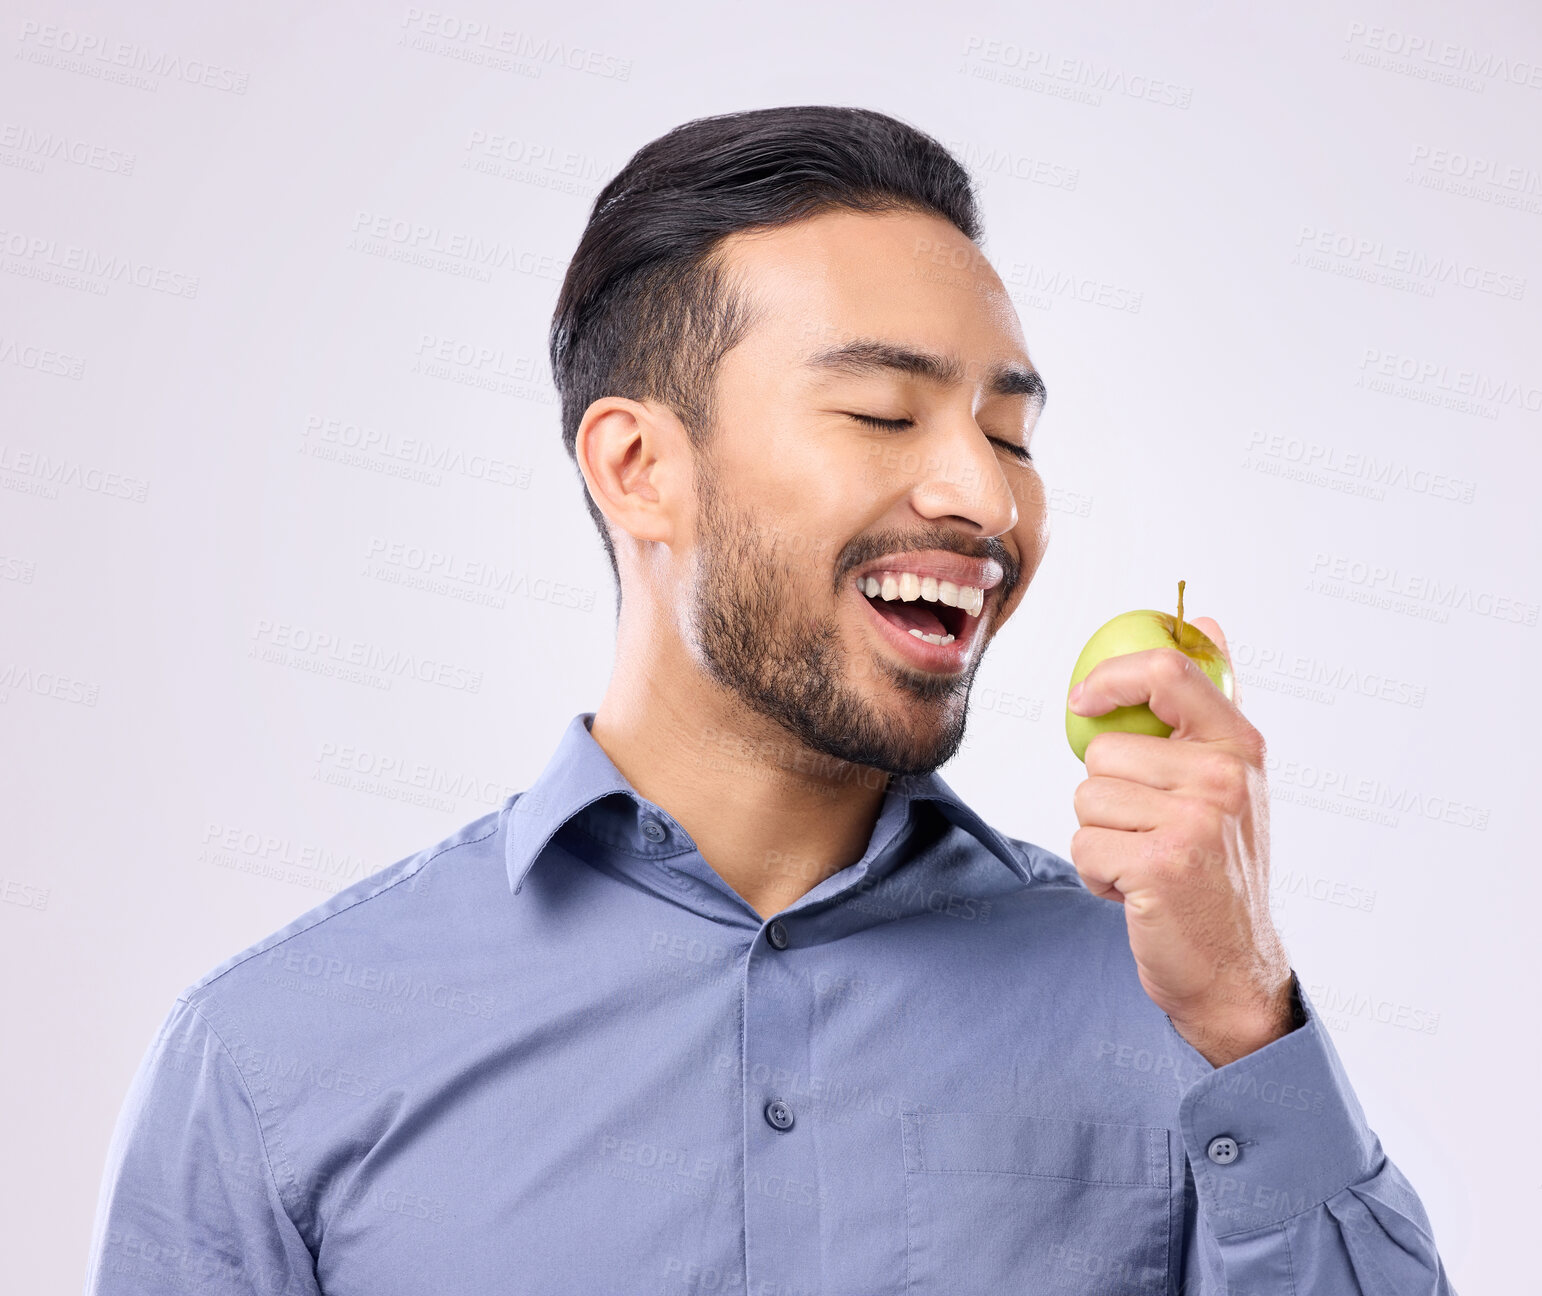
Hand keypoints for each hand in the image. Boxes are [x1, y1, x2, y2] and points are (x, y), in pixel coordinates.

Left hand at [1067, 616, 1295, 1067]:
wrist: (1234, 969)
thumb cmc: (1220, 869)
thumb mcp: (1232, 780)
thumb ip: (1211, 702)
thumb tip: (1204, 620)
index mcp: (1239, 746)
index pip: (1167, 670)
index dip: (1110, 678)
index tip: (1082, 703)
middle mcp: (1223, 778)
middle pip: (1103, 750)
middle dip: (1106, 796)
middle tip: (1149, 834)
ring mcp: (1195, 822)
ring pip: (1087, 798)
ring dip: (1100, 837)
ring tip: (1145, 862)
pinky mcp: (1159, 866)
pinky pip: (1083, 844)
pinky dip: (1096, 874)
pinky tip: (1136, 892)